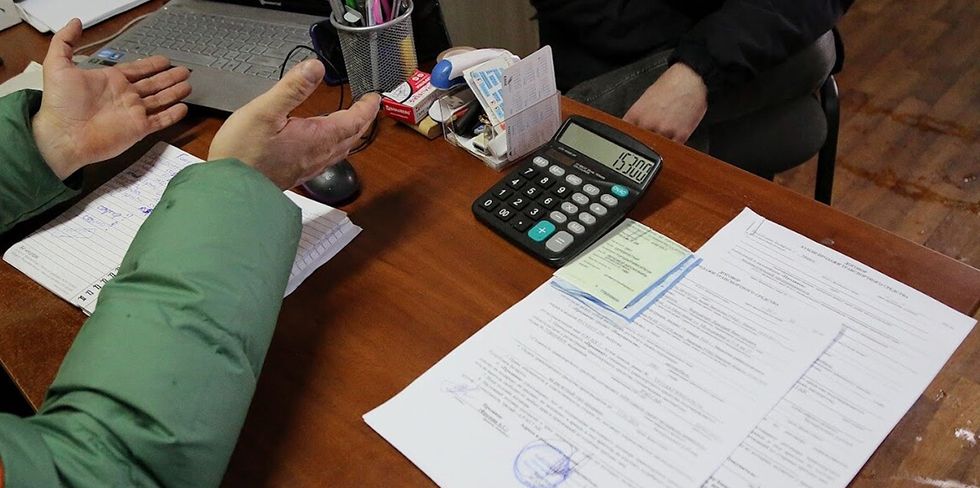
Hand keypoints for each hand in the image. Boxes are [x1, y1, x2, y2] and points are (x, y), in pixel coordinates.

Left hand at [32, 19, 190, 179]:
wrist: (64, 135)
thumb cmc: (59, 105)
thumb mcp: (58, 65)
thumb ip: (65, 41)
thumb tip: (75, 23)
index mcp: (110, 81)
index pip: (137, 70)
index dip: (152, 64)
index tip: (164, 60)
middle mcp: (124, 96)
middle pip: (153, 84)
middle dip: (169, 77)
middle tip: (183, 71)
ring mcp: (133, 112)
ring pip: (161, 100)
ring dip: (175, 92)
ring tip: (187, 86)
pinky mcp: (139, 129)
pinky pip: (161, 120)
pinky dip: (173, 115)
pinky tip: (183, 108)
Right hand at [209, 59, 379, 189]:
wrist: (230, 190)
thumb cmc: (243, 152)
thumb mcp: (265, 111)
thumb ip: (292, 88)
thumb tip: (315, 67)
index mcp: (318, 138)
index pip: (355, 121)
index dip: (367, 108)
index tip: (374, 97)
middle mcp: (319, 155)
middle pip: (353, 136)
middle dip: (363, 119)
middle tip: (368, 106)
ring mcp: (310, 166)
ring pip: (342, 148)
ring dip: (351, 133)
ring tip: (352, 121)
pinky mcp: (298, 173)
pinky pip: (327, 157)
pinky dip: (336, 144)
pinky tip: (324, 142)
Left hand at [623, 62, 707, 143]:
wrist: (690, 80)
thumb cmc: (670, 85)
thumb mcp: (645, 98)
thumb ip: (638, 115)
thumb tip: (635, 127)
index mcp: (636, 115)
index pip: (625, 134)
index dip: (629, 138)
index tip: (631, 141)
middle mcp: (648, 125)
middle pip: (641, 144)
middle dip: (645, 143)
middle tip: (651, 138)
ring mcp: (664, 131)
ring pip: (657, 149)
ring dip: (659, 145)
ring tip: (665, 135)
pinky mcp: (680, 136)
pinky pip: (673, 149)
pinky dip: (673, 146)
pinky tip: (674, 138)